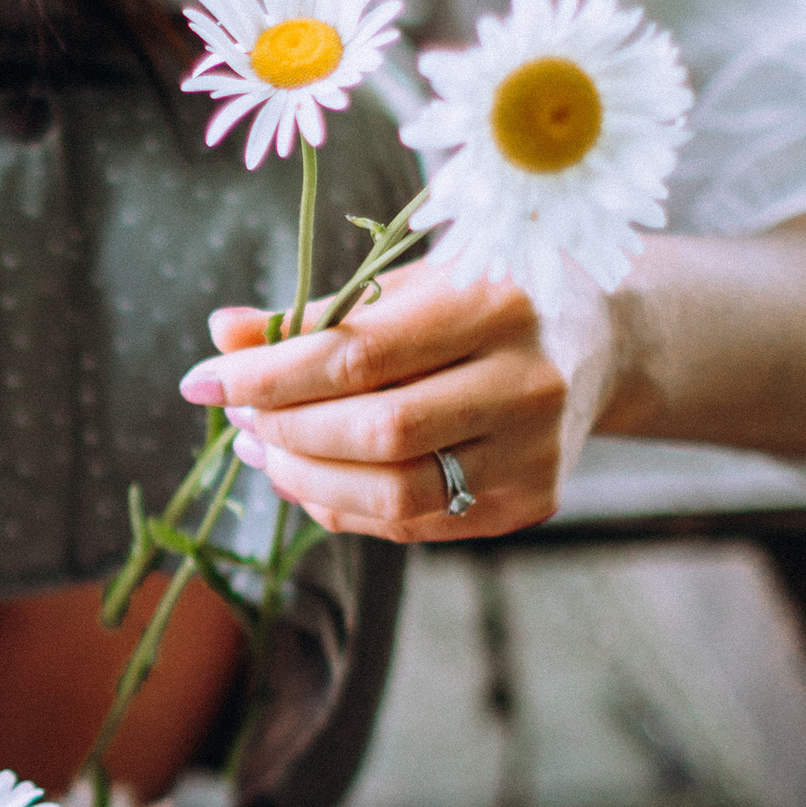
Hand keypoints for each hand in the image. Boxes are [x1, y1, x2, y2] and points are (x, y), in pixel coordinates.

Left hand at [177, 263, 614, 543]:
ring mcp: (535, 453)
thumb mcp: (409, 282)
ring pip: (394, 495)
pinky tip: (308, 476)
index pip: (358, 355)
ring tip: (262, 450)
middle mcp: (527, 383)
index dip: (267, 376)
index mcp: (496, 305)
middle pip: (377, 433)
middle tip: (237, 416)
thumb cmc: (483, 297)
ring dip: (306, 480)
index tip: (203, 380)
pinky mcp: (529, 502)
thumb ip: (316, 313)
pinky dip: (343, 506)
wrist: (602, 339)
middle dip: (285, 431)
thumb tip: (222, 336)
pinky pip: (414, 524)